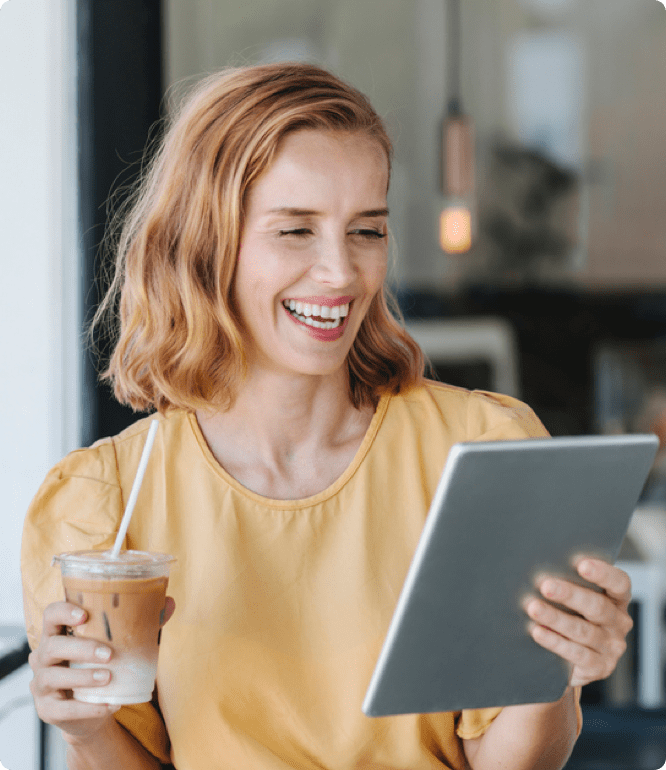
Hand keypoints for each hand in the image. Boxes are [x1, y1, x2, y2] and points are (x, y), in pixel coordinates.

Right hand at [29, 597, 175, 742]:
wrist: (93, 709)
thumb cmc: (104, 666)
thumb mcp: (118, 644)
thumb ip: (142, 623)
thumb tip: (169, 603)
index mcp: (59, 633)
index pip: (51, 615)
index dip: (63, 612)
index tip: (84, 615)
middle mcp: (43, 657)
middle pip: (52, 646)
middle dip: (81, 649)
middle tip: (109, 654)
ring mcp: (42, 684)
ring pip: (52, 677)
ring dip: (82, 677)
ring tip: (108, 677)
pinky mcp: (47, 710)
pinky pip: (62, 709)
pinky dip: (86, 707)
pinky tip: (108, 705)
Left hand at [524, 558, 632, 686]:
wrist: (572, 658)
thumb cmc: (571, 614)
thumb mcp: (575, 599)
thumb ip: (568, 582)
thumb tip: (539, 567)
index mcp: (617, 599)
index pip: (619, 583)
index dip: (603, 573)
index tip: (581, 564)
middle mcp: (619, 622)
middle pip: (597, 607)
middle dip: (569, 595)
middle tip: (545, 586)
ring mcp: (611, 647)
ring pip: (583, 631)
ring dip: (556, 618)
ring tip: (533, 608)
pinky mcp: (600, 668)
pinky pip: (577, 654)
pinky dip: (555, 641)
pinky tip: (537, 631)